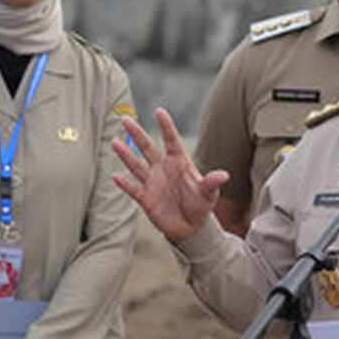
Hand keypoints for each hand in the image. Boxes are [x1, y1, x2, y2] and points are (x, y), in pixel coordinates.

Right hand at [111, 108, 228, 242]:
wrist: (191, 226)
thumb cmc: (201, 205)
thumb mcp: (209, 194)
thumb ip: (212, 183)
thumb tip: (224, 175)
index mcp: (179, 162)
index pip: (171, 141)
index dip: (166, 127)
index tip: (159, 111)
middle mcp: (163, 169)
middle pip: (147, 148)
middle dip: (137, 134)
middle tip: (125, 119)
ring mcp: (153, 182)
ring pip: (136, 165)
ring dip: (125, 155)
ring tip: (114, 142)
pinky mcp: (146, 199)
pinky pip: (133, 189)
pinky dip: (124, 184)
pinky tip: (115, 176)